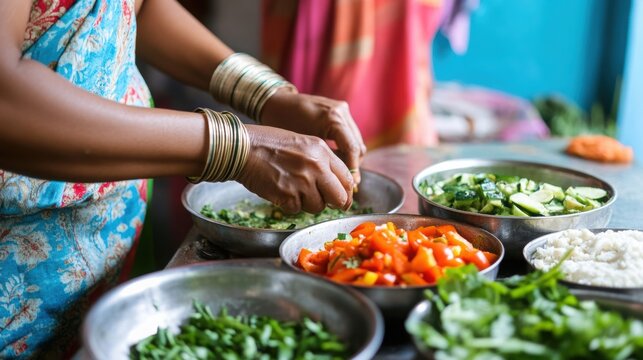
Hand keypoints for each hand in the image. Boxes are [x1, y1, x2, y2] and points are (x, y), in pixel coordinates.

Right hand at [235, 125, 353, 213]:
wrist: (243, 148)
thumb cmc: (269, 143)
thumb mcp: (303, 143)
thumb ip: (321, 161)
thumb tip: (335, 184)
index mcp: (322, 151)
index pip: (347, 178)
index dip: (346, 192)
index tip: (343, 199)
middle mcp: (316, 166)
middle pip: (339, 197)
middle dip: (335, 204)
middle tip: (327, 204)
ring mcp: (302, 182)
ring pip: (318, 207)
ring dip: (308, 204)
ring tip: (294, 190)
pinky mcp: (288, 196)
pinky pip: (297, 210)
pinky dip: (290, 205)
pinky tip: (281, 191)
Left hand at [260, 89, 366, 183]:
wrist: (277, 102)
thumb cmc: (284, 124)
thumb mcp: (304, 145)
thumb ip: (323, 160)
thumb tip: (337, 181)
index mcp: (333, 119)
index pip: (352, 149)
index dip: (353, 170)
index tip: (351, 187)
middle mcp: (341, 112)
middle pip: (358, 146)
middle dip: (353, 166)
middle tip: (346, 184)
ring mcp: (342, 109)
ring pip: (356, 141)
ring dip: (351, 158)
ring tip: (340, 174)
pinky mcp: (340, 110)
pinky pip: (350, 134)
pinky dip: (346, 147)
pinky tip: (335, 160)